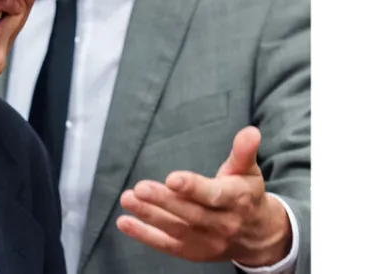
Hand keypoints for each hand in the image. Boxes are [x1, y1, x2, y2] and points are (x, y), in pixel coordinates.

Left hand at [116, 126, 291, 265]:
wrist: (257, 236)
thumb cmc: (246, 194)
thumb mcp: (248, 171)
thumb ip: (244, 151)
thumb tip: (250, 131)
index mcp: (237, 200)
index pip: (214, 195)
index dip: (193, 188)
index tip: (172, 178)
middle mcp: (223, 223)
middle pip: (190, 213)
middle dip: (163, 201)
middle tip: (140, 188)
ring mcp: (207, 241)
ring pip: (176, 228)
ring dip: (149, 215)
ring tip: (127, 198)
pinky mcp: (192, 251)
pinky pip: (166, 245)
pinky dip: (144, 235)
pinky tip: (124, 222)